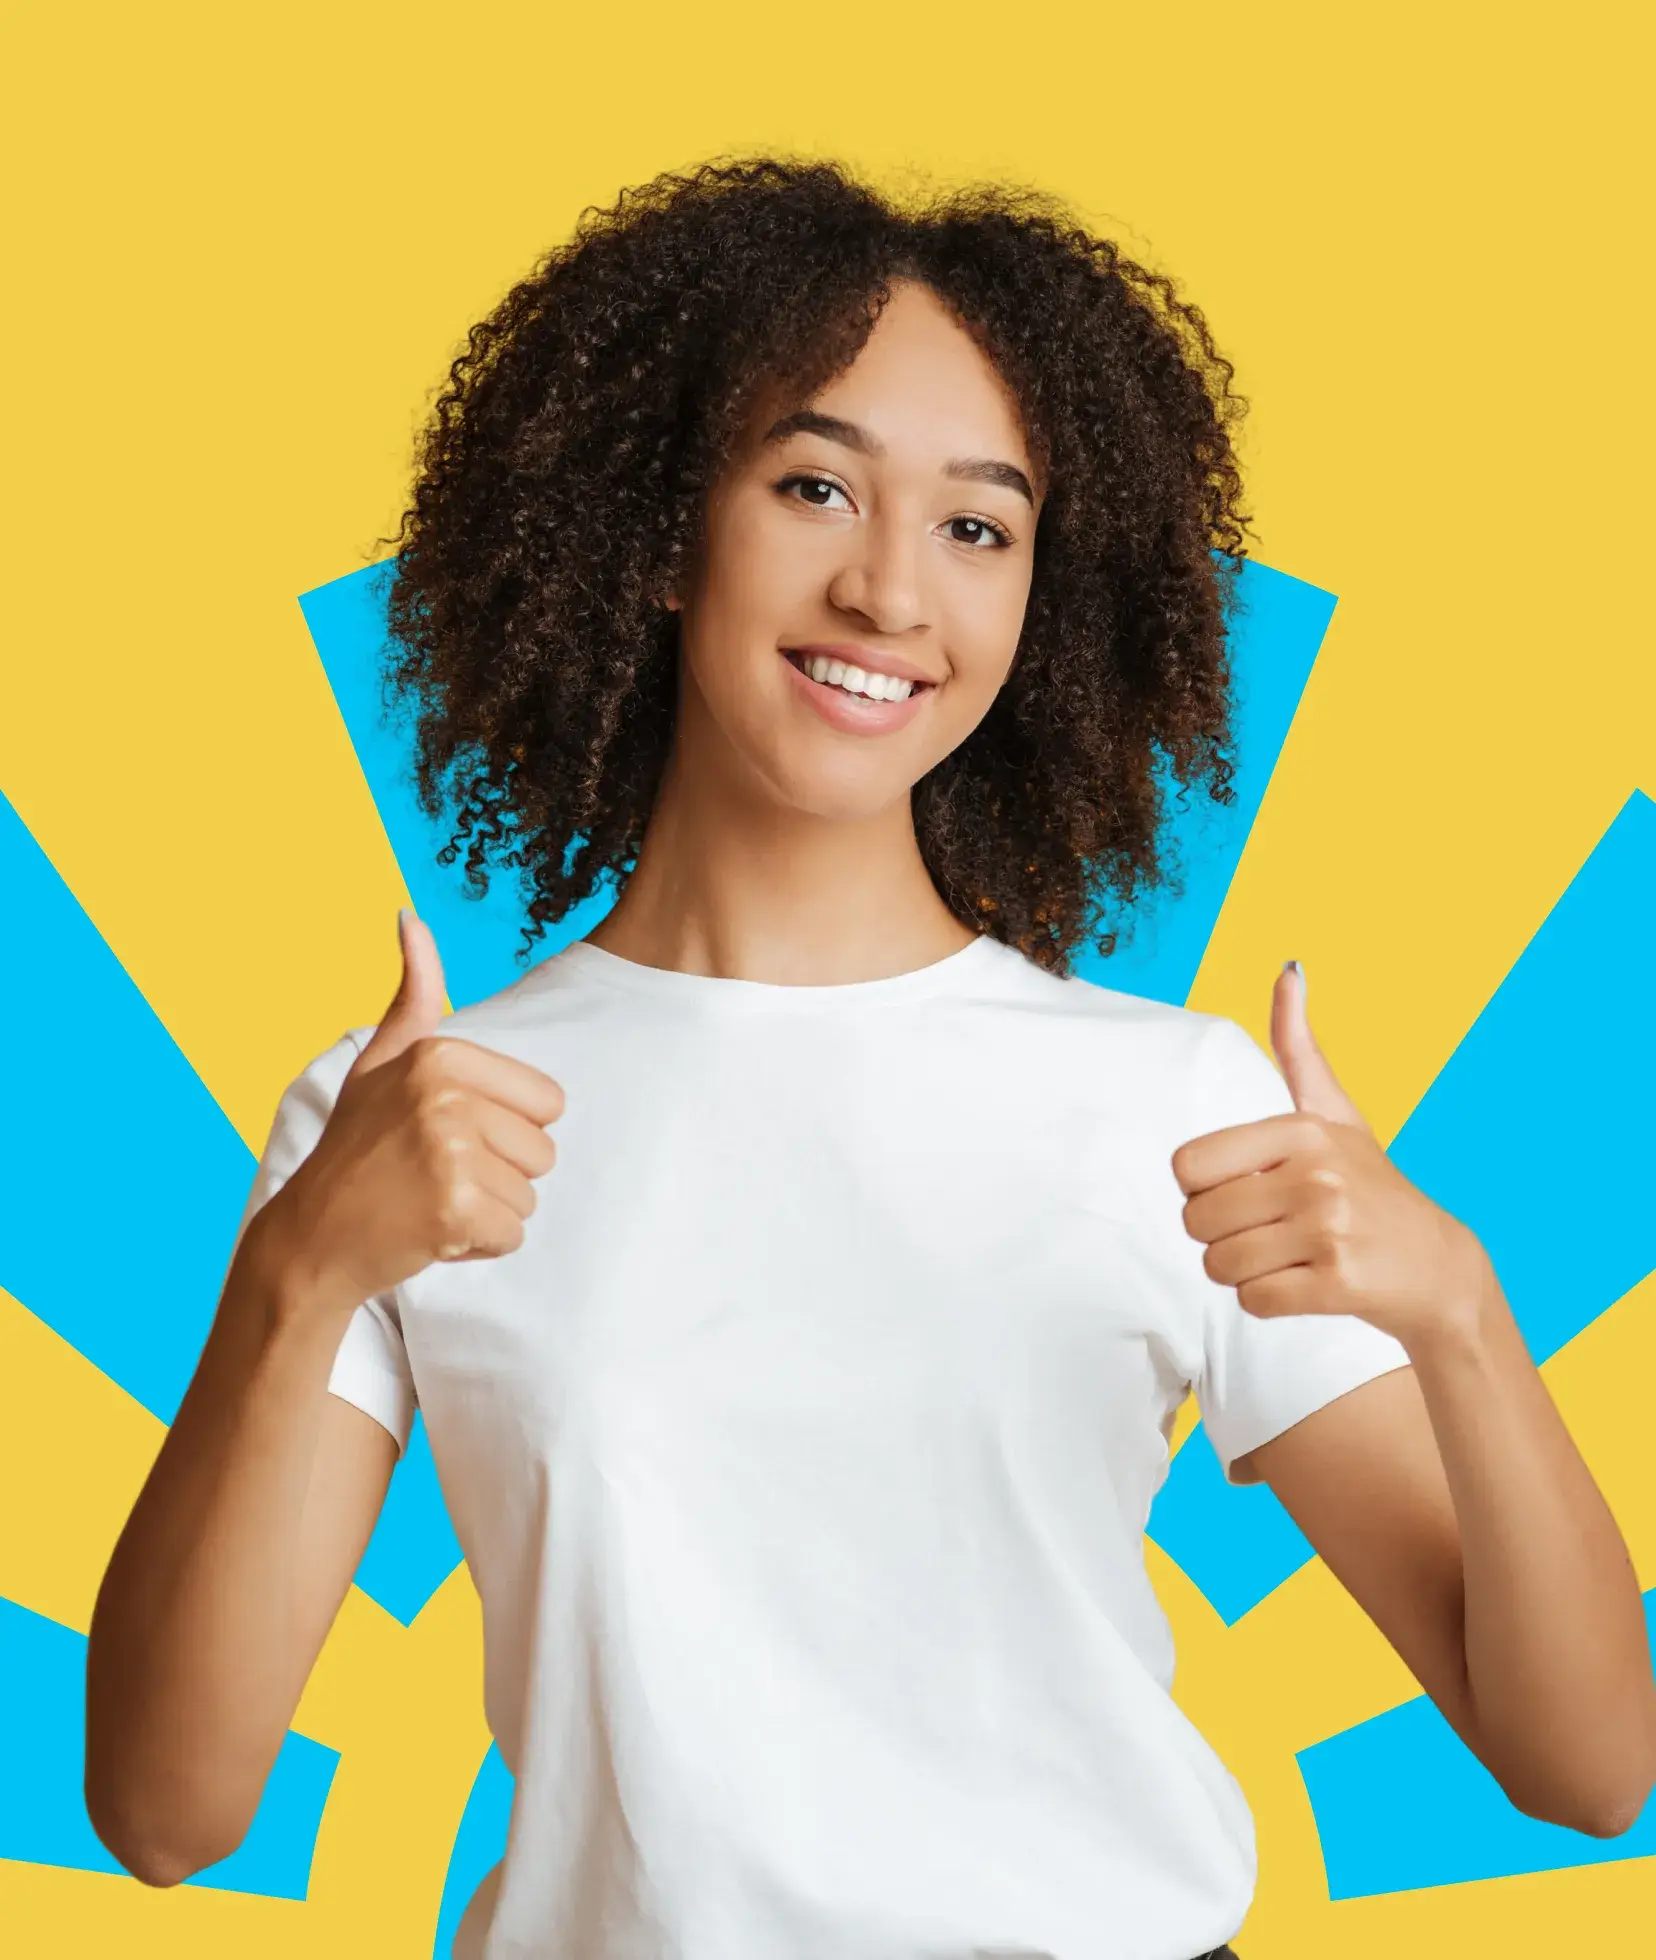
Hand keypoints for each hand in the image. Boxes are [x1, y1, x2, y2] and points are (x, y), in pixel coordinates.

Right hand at [270, 909, 566, 1314]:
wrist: (310, 1239)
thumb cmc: (355, 1148)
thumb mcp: (380, 1062)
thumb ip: (412, 994)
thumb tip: (411, 915)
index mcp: (441, 1055)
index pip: (547, 1103)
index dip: (506, 1129)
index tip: (446, 1136)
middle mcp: (447, 1095)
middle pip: (543, 1151)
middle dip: (499, 1174)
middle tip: (434, 1175)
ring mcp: (450, 1152)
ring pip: (530, 1196)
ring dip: (489, 1211)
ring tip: (429, 1202)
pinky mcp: (455, 1209)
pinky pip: (514, 1234)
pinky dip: (479, 1246)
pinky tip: (430, 1232)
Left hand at [1169, 962, 1487, 1347]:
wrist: (1440, 1267)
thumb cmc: (1372, 1187)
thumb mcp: (1336, 1112)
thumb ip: (1299, 1046)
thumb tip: (1289, 966)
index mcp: (1302, 1130)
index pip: (1187, 1166)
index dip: (1202, 1188)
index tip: (1244, 1190)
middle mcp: (1317, 1173)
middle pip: (1197, 1221)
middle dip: (1219, 1236)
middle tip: (1269, 1231)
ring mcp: (1331, 1229)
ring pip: (1219, 1266)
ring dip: (1241, 1272)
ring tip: (1288, 1256)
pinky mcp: (1340, 1284)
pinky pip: (1252, 1301)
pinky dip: (1266, 1300)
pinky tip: (1305, 1284)